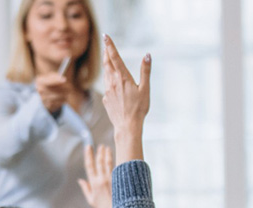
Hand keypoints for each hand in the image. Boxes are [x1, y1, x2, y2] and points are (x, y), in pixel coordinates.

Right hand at [36, 73, 72, 113]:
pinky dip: (63, 99)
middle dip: (62, 88)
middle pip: (52, 90)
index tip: (64, 80)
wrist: (47, 91)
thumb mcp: (53, 76)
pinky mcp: (48, 105)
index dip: (56, 81)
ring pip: (56, 97)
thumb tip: (63, 80)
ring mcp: (43, 99)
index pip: (47, 81)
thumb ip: (57, 77)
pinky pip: (58, 103)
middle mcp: (40, 91)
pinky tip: (64, 96)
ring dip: (64, 94)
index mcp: (40, 81)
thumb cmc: (51, 82)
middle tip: (70, 87)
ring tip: (67, 91)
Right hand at [78, 145, 114, 207]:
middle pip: (99, 162)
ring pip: (108, 163)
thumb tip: (80, 180)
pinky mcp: (119, 181)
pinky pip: (117, 168)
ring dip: (107, 154)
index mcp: (94, 183)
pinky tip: (117, 155)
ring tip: (107, 148)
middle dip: (99, 152)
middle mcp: (102, 180)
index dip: (88, 155)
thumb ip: (86, 188)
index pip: (89, 165)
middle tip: (100, 146)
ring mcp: (111, 180)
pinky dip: (116, 161)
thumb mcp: (91, 200)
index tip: (88, 147)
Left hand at [100, 35, 150, 162]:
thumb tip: (147, 55)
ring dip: (106, 64)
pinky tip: (111, 82)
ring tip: (106, 58)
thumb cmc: (139, 108)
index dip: (110, 45)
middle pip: (107, 63)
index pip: (114, 57)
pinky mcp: (106, 99)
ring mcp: (107, 91)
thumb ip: (145, 71)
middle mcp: (112, 82)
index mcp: (122, 78)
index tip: (106, 36)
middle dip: (106, 52)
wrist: (127, 126)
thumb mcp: (145, 88)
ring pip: (105, 74)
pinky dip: (108, 79)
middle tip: (106, 44)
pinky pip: (106, 86)